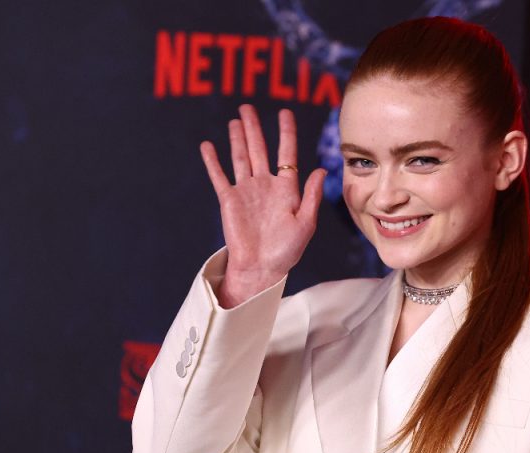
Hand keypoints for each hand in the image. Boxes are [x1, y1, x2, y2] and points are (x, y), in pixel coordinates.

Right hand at [200, 105, 324, 307]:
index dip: (286, 132)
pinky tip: (208, 145)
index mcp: (287, 189)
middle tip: (248, 107)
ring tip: (235, 120)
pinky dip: (213, 161)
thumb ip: (312, 196)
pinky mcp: (229, 200)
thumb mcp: (305, 223)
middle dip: (255, 128)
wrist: (261, 268)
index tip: (284, 113)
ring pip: (240, 157)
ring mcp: (246, 191)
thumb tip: (321, 169)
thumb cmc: (286, 251)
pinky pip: (219, 176)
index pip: (286, 153)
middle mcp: (265, 185)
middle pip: (259, 149)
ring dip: (237, 138)